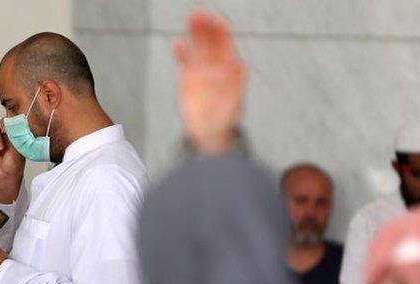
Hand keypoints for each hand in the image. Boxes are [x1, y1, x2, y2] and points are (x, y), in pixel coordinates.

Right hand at [0, 123, 24, 203]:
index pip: (9, 122)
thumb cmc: (15, 164)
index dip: (8, 122)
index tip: (7, 127)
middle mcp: (4, 135)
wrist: (5, 175)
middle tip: (2, 143)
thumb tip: (15, 125)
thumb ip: (15, 136)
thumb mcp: (18, 148)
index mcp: (13, 134)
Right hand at [174, 9, 246, 154]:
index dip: (222, 33)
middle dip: (206, 28)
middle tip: (199, 13)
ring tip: (190, 18)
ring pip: (197, 48)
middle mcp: (215, 67)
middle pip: (210, 43)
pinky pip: (184, 63)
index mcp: (229, 70)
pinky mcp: (187, 80)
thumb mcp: (235, 102)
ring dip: (194, 33)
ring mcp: (201, 72)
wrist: (210, 134)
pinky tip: (177, 43)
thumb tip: (241, 66)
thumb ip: (237, 84)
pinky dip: (181, 54)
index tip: (219, 21)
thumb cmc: (226, 118)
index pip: (226, 46)